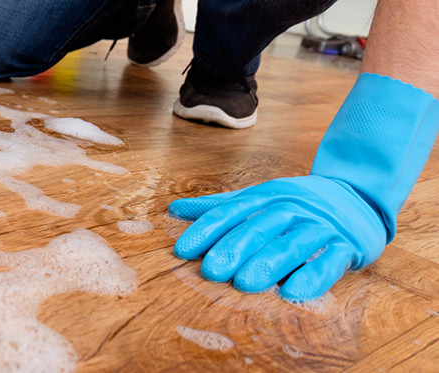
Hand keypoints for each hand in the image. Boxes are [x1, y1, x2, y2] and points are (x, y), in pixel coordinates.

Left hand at [168, 176, 383, 300]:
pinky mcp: (347, 246)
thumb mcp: (259, 199)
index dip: (207, 230)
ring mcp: (321, 226)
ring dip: (269, 264)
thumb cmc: (297, 204)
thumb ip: (220, 206)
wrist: (359, 194)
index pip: (232, 211)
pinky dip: (313, 277)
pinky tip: (293, 293)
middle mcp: (293, 208)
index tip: (182, 250)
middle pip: (260, 227)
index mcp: (267, 196)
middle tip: (211, 271)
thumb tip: (174, 209)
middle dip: (234, 249)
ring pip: (293, 244)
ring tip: (245, 284)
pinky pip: (330, 262)